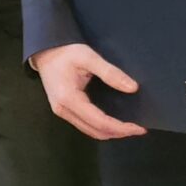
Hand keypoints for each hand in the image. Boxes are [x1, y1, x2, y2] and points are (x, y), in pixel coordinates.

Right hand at [33, 42, 147, 140]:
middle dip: (119, 133)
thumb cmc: (65, 52)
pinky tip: (113, 122)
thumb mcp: (88, 57)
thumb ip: (110, 72)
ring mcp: (62, 112)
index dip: (121, 128)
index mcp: (69, 98)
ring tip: (129, 127)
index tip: (140, 127)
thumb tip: (133, 88)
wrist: (45, 52)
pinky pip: (85, 125)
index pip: (99, 122)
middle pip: (95, 131)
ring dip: (111, 132)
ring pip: (90, 131)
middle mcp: (63, 110)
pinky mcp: (64, 110)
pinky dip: (101, 127)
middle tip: (139, 128)